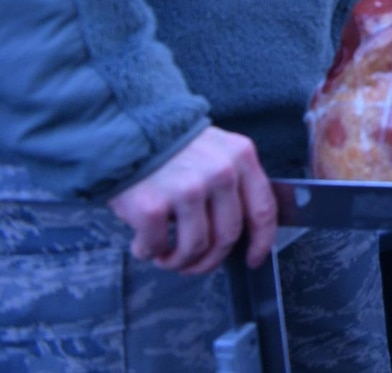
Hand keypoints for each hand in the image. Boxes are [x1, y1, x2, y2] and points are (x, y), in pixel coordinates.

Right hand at [108, 127, 276, 275]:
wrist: (126, 129)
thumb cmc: (171, 146)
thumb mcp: (216, 150)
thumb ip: (234, 182)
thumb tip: (240, 231)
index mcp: (241, 157)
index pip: (263, 209)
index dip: (261, 242)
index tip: (253, 259)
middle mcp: (221, 173)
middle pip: (228, 236)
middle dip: (210, 259)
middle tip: (193, 264)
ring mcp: (188, 190)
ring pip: (195, 248)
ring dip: (179, 261)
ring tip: (166, 256)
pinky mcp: (154, 207)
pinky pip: (157, 246)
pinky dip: (148, 251)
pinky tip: (143, 242)